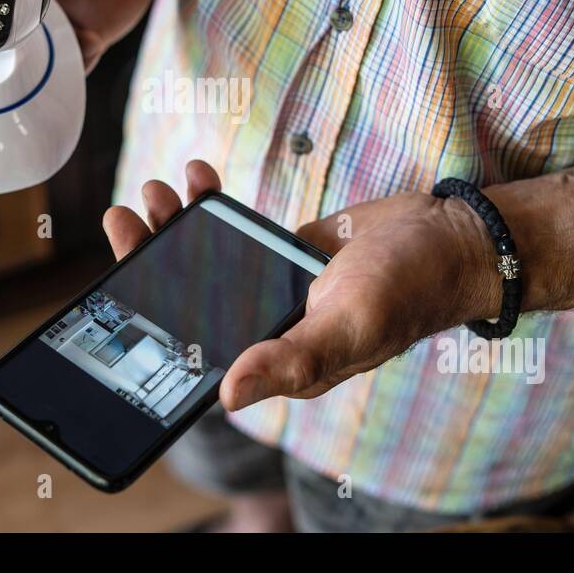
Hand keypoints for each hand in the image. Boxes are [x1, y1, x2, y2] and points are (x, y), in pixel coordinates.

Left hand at [102, 161, 496, 414]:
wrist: (453, 238)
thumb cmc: (412, 289)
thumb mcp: (351, 325)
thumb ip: (293, 359)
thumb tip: (228, 395)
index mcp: (277, 362)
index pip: (195, 347)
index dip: (149, 314)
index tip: (120, 270)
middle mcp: (269, 330)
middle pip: (187, 297)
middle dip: (149, 256)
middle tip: (126, 214)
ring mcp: (273, 289)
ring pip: (203, 260)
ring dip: (174, 226)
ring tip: (157, 191)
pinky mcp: (283, 254)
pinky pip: (232, 232)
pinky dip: (211, 206)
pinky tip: (198, 177)